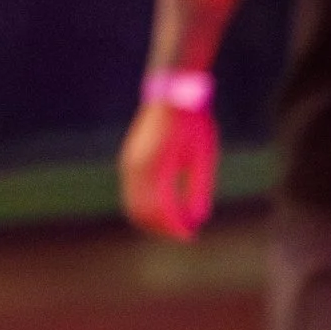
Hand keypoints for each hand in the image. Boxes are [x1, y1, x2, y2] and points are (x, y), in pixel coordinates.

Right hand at [120, 95, 216, 239]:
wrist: (171, 94)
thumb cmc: (192, 123)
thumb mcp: (202, 155)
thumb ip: (198, 187)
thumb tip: (197, 219)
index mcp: (156, 167)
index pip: (161, 210)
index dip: (175, 227)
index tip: (192, 235)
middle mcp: (136, 168)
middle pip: (143, 214)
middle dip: (163, 229)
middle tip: (185, 234)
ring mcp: (128, 164)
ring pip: (133, 206)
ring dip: (152, 221)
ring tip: (177, 225)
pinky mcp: (128, 161)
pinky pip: (131, 194)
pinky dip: (145, 207)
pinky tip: (166, 209)